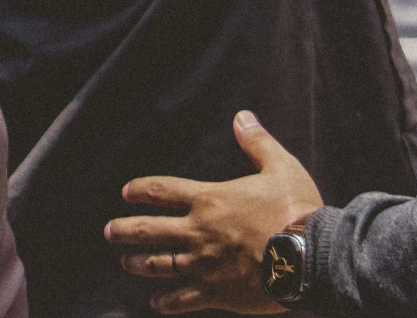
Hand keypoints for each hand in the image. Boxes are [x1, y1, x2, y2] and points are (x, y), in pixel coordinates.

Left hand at [106, 111, 323, 314]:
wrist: (307, 255)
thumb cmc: (295, 208)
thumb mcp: (281, 167)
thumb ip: (258, 143)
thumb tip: (242, 117)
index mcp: (211, 200)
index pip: (164, 191)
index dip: (142, 190)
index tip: (127, 192)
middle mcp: (198, 232)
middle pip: (149, 231)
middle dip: (125, 230)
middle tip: (110, 232)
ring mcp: (203, 265)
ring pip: (159, 265)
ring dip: (139, 263)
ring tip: (126, 262)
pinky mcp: (214, 292)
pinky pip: (181, 298)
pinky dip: (165, 300)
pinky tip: (155, 301)